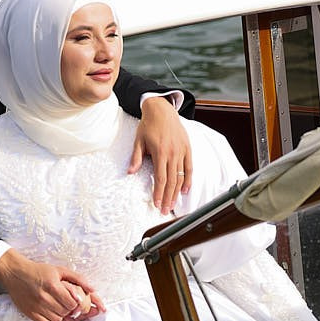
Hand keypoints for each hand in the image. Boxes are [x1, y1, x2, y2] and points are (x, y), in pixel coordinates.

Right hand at [0, 251, 99, 320]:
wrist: (16, 273)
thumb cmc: (38, 271)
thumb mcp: (60, 270)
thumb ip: (78, 279)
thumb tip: (93, 289)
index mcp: (53, 286)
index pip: (73, 303)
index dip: (77, 303)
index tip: (75, 299)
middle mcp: (44, 298)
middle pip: (67, 311)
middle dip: (70, 308)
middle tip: (66, 302)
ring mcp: (37, 307)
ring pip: (58, 319)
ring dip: (62, 314)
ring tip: (58, 306)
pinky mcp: (30, 314)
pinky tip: (52, 312)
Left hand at [130, 96, 192, 212]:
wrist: (162, 110)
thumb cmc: (148, 125)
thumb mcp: (139, 140)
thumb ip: (136, 157)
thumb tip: (130, 172)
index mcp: (160, 152)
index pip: (160, 178)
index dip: (159, 193)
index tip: (156, 204)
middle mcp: (173, 153)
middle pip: (171, 181)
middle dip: (167, 198)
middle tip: (164, 210)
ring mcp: (182, 151)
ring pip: (181, 177)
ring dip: (177, 193)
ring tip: (173, 205)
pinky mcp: (187, 149)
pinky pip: (189, 168)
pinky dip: (188, 180)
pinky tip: (185, 191)